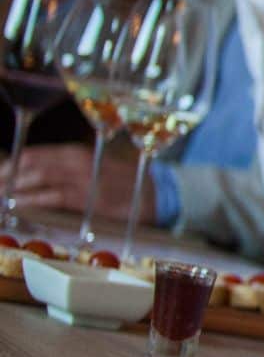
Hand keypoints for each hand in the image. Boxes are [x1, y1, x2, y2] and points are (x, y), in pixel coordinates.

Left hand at [10, 143, 150, 221]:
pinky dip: (32, 199)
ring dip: (13, 188)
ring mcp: (83, 178)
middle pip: (30, 164)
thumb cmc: (122, 183)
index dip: (9, 164)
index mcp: (76, 152)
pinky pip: (53, 196)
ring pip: (38, 177)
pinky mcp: (89, 197)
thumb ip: (66, 169)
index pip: (32, 154)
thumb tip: (32, 177)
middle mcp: (77, 161)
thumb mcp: (93, 167)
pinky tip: (17, 204)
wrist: (156, 194)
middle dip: (5, 177)